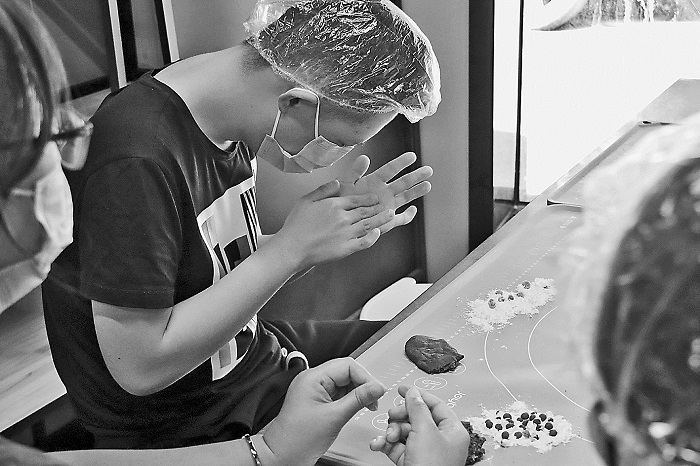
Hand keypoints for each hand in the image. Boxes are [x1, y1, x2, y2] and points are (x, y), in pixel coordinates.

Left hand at [262, 358, 385, 465]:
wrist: (281, 456)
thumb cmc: (297, 439)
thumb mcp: (335, 417)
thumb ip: (359, 399)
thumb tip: (377, 387)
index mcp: (313, 377)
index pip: (347, 365)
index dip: (365, 377)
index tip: (377, 391)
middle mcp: (312, 379)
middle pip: (346, 372)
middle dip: (363, 384)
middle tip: (374, 399)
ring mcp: (313, 389)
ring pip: (344, 382)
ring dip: (357, 392)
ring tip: (366, 406)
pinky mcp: (316, 400)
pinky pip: (338, 393)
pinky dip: (349, 399)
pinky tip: (355, 408)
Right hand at [275, 180, 394, 269]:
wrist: (292, 248)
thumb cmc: (296, 225)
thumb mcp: (306, 200)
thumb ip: (323, 190)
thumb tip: (338, 182)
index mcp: (334, 204)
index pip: (357, 199)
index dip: (368, 198)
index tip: (375, 198)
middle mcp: (343, 217)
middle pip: (365, 210)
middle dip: (378, 207)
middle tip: (386, 205)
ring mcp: (346, 233)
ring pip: (369, 224)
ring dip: (381, 219)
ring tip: (391, 215)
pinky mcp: (346, 248)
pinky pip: (364, 242)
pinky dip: (373, 237)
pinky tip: (378, 233)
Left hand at [337, 152, 431, 233]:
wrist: (336, 220)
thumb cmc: (339, 201)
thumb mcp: (344, 184)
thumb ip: (354, 172)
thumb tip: (364, 157)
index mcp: (373, 181)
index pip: (390, 169)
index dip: (401, 162)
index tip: (412, 156)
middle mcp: (383, 192)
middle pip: (403, 182)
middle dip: (416, 176)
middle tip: (428, 170)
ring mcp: (387, 206)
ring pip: (405, 197)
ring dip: (416, 192)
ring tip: (428, 185)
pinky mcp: (387, 220)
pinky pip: (401, 219)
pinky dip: (408, 216)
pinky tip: (413, 210)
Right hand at [369, 385, 469, 465]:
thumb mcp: (425, 431)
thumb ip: (417, 408)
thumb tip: (413, 393)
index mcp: (452, 430)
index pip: (435, 404)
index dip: (418, 395)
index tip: (403, 389)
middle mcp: (440, 441)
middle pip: (416, 417)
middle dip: (400, 417)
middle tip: (393, 416)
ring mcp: (425, 452)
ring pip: (403, 431)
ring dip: (391, 431)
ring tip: (388, 436)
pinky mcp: (411, 462)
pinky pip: (396, 446)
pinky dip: (386, 444)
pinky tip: (379, 444)